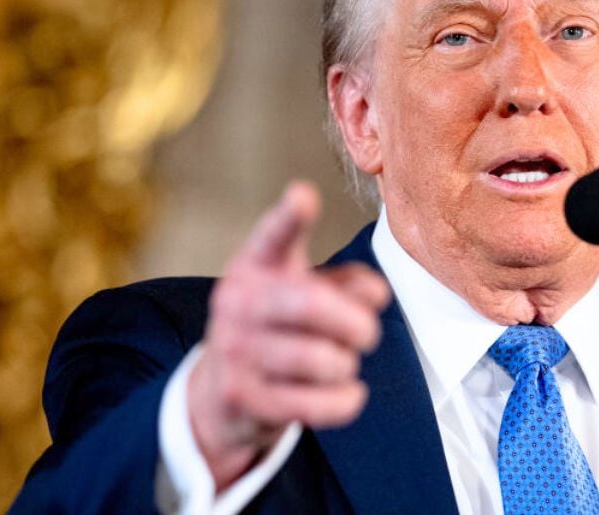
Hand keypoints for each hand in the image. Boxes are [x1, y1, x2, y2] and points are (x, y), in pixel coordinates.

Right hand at [187, 181, 389, 488]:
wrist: (223, 393)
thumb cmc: (280, 326)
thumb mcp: (305, 291)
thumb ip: (345, 282)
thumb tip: (376, 294)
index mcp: (255, 265)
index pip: (272, 236)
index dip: (289, 217)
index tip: (303, 195)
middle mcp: (238, 302)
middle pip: (311, 304)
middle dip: (356, 322)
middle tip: (369, 333)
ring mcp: (235, 351)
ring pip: (320, 359)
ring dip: (347, 363)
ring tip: (341, 363)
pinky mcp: (244, 398)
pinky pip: (316, 403)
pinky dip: (346, 400)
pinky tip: (349, 393)